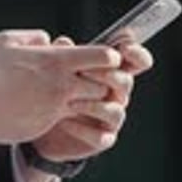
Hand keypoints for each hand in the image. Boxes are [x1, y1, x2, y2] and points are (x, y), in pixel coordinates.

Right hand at [0, 30, 121, 144]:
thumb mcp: (6, 40)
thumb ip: (34, 37)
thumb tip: (49, 40)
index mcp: (55, 60)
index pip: (102, 57)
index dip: (109, 56)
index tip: (105, 56)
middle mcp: (61, 85)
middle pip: (104, 84)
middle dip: (104, 80)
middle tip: (97, 76)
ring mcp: (56, 108)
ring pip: (92, 104)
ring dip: (91, 98)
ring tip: (81, 92)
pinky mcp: (48, 124)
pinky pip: (73, 119)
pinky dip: (74, 113)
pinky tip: (63, 107)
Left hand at [31, 37, 152, 162]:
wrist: (44, 124)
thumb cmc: (57, 88)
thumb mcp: (59, 68)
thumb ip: (65, 55)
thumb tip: (64, 42)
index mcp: (112, 73)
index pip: (135, 62)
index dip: (137, 54)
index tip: (126, 47)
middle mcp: (117, 95)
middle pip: (126, 83)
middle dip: (107, 76)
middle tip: (83, 73)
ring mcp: (111, 120)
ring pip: (116, 112)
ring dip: (93, 105)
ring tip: (69, 102)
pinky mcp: (101, 139)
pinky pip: (100, 137)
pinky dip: (83, 129)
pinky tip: (64, 121)